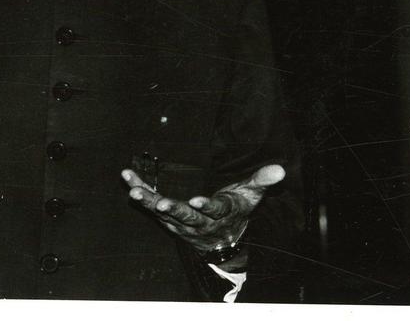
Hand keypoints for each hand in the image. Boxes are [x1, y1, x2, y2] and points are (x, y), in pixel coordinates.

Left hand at [122, 163, 284, 269]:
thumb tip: (279, 168)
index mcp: (222, 213)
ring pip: (164, 213)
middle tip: (160, 204)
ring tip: (135, 191)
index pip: (215, 211)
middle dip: (173, 210)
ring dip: (149, 202)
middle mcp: (201, 222)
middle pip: (186, 217)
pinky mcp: (169, 220)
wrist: (223, 240)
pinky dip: (142, 195)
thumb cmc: (237, 209)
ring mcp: (182, 223)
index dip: (206, 207)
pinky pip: (153, 207)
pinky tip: (130, 182)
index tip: (196, 201)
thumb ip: (262, 180)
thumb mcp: (252, 194)